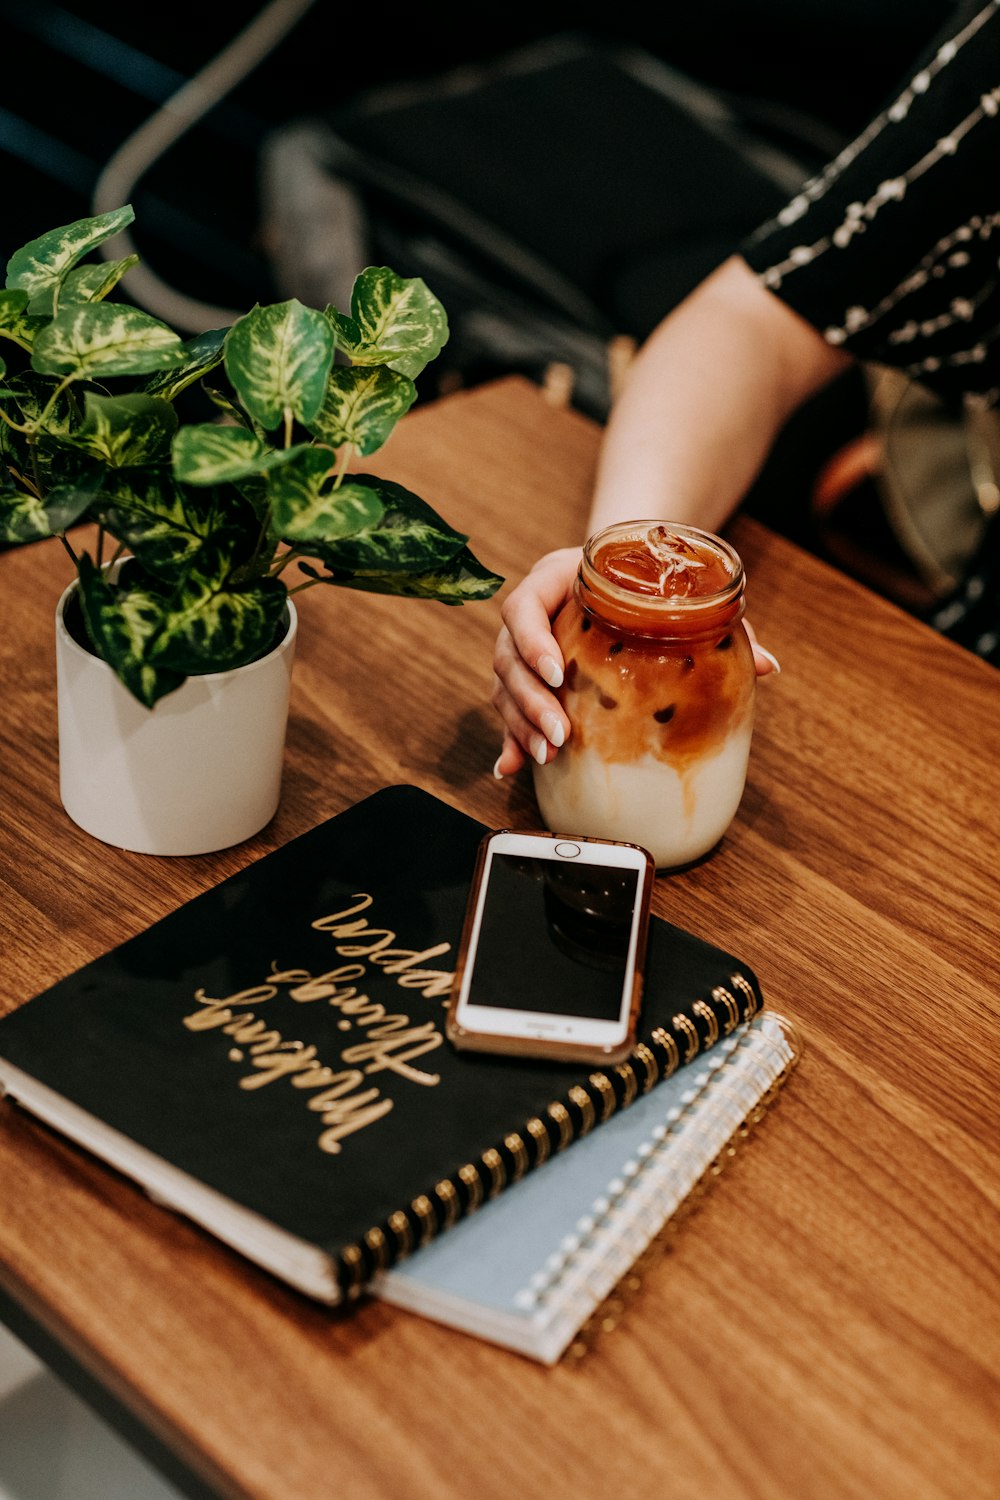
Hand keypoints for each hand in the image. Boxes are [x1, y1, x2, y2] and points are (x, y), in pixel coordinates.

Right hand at [491, 547, 781, 777]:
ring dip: (521, 724)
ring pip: (504, 686)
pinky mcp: (525, 676)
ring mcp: (522, 647)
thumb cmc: (648, 581)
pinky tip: (511, 767)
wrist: (624, 570)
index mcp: (555, 579)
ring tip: (548, 755)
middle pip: (509, 657)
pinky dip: (509, 738)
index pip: (524, 608)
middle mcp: (531, 613)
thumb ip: (717, 621)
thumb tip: (767, 667)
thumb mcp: (679, 592)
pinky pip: (507, 708)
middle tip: (560, 734)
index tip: (558, 672)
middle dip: (530, 700)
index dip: (533, 641)